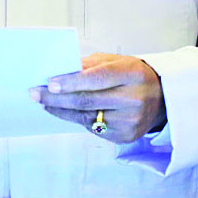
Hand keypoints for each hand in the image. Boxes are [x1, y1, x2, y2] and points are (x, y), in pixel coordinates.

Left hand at [30, 53, 166, 143]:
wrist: (162, 98)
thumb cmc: (132, 75)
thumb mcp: (116, 61)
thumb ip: (89, 64)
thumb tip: (59, 71)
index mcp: (132, 74)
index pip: (97, 78)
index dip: (72, 81)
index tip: (49, 83)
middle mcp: (134, 99)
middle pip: (87, 100)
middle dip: (57, 98)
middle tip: (36, 94)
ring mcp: (131, 120)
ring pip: (87, 117)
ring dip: (61, 111)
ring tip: (45, 104)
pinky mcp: (126, 136)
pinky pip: (93, 128)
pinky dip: (76, 119)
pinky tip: (65, 112)